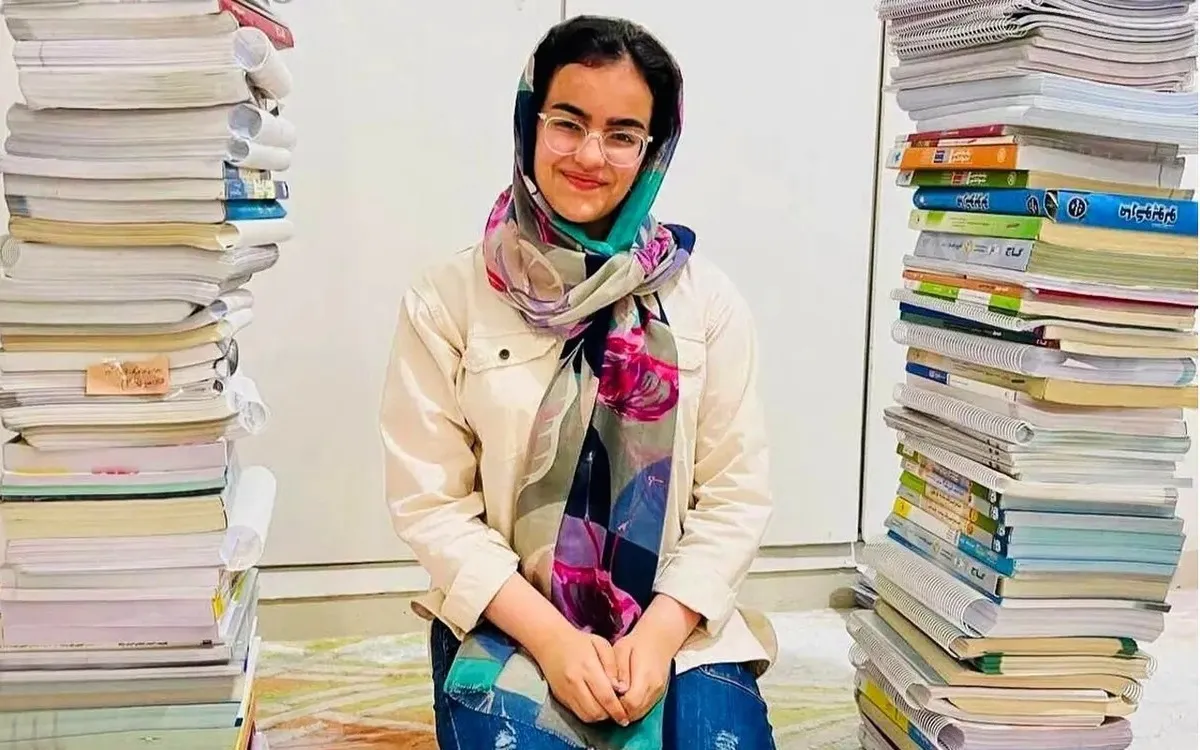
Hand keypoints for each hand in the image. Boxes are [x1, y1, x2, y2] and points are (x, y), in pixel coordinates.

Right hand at [529, 626, 630, 725]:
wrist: (550, 641)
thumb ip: (613, 666)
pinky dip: (588, 714)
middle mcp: (575, 682)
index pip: (606, 697)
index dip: (618, 710)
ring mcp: (566, 691)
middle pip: (596, 711)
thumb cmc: (579, 642)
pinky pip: (577, 713)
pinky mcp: (560, 697)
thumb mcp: (602, 645)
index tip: (626, 716)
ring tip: (607, 709)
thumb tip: (620, 688)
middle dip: (610, 715)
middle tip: (618, 712)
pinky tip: (595, 705)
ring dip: (599, 716)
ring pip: (586, 716)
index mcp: (588, 667)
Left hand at [614, 596, 700, 720]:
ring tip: (615, 699)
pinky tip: (624, 698)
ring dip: (626, 711)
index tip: (605, 698)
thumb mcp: (622, 650)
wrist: (660, 638)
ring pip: (641, 714)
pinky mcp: (659, 694)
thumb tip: (617, 689)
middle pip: (636, 712)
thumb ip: (619, 670)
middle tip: (607, 700)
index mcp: (645, 675)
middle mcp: (654, 687)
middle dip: (619, 711)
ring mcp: (658, 692)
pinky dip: (634, 709)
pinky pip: (645, 709)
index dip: (616, 705)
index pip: (631, 703)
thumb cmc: (637, 643)